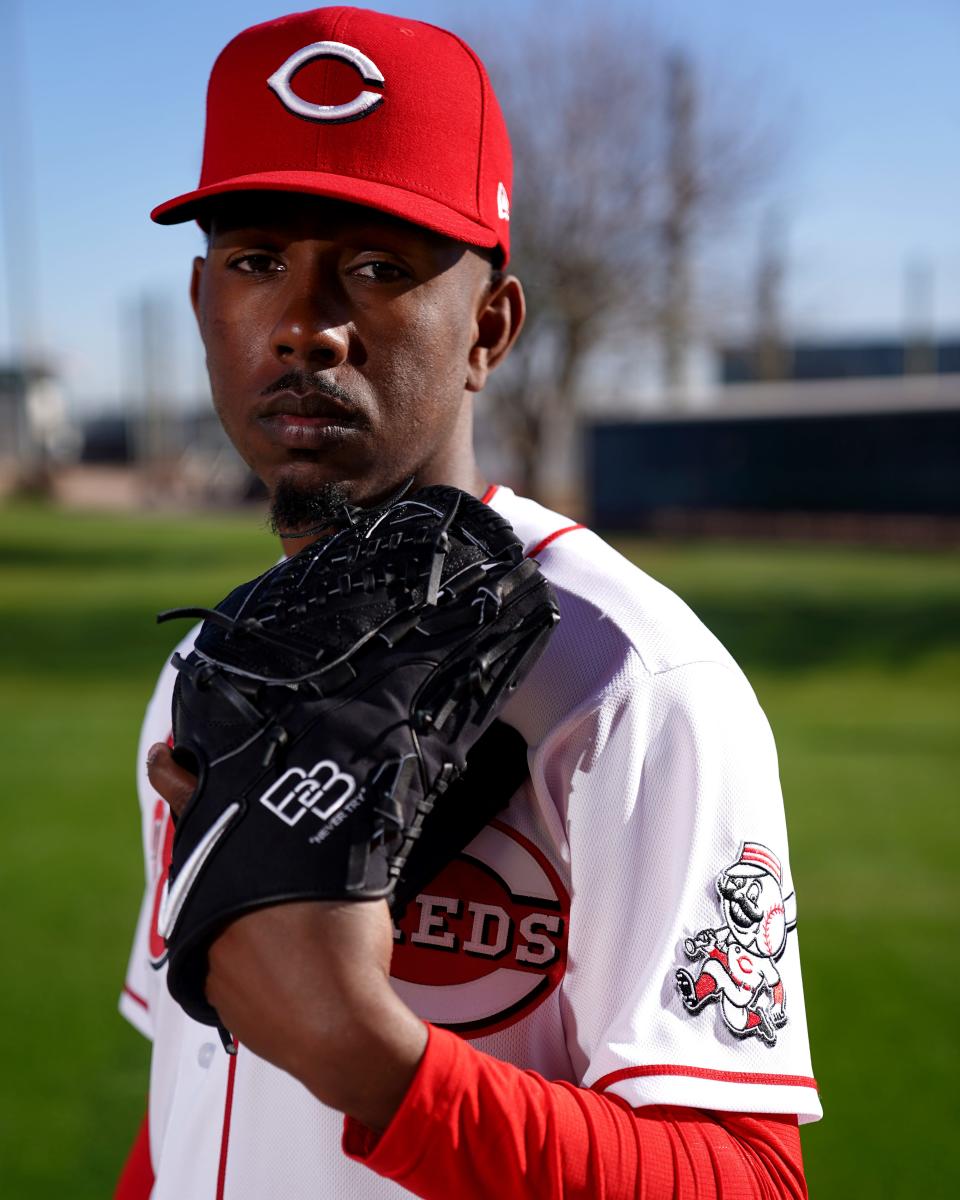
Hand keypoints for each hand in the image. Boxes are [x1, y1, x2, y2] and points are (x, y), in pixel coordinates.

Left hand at [146, 743, 426, 1130]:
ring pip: (219, 913)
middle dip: (236, 856)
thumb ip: (309, 845)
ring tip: (298, 924)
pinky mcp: (212, 993)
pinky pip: (225, 958)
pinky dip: (252, 954)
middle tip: (273, 857)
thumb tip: (319, 815)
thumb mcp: (339, 871)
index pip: (189, 800)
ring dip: (247, 911)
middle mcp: (203, 908)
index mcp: (227, 869)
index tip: (162, 755)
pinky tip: (292, 962)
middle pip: (208, 863)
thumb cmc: (347, 947)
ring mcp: (205, 954)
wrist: (342, 1033)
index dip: (173, 773)